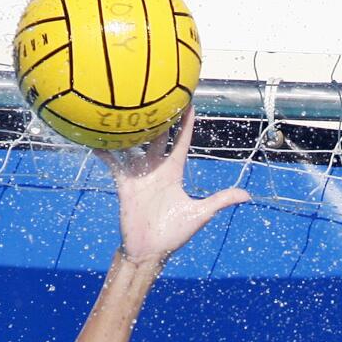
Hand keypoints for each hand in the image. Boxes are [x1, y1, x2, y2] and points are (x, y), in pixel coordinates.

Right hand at [95, 107, 249, 261]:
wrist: (149, 252)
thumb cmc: (174, 234)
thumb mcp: (200, 214)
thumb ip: (221, 201)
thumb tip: (247, 195)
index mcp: (174, 172)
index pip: (181, 141)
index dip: (185, 122)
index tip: (188, 100)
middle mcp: (156, 169)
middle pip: (157, 136)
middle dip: (158, 115)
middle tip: (157, 90)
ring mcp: (139, 176)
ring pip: (134, 145)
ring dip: (129, 128)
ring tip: (124, 106)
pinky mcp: (124, 185)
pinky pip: (113, 164)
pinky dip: (104, 151)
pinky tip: (94, 136)